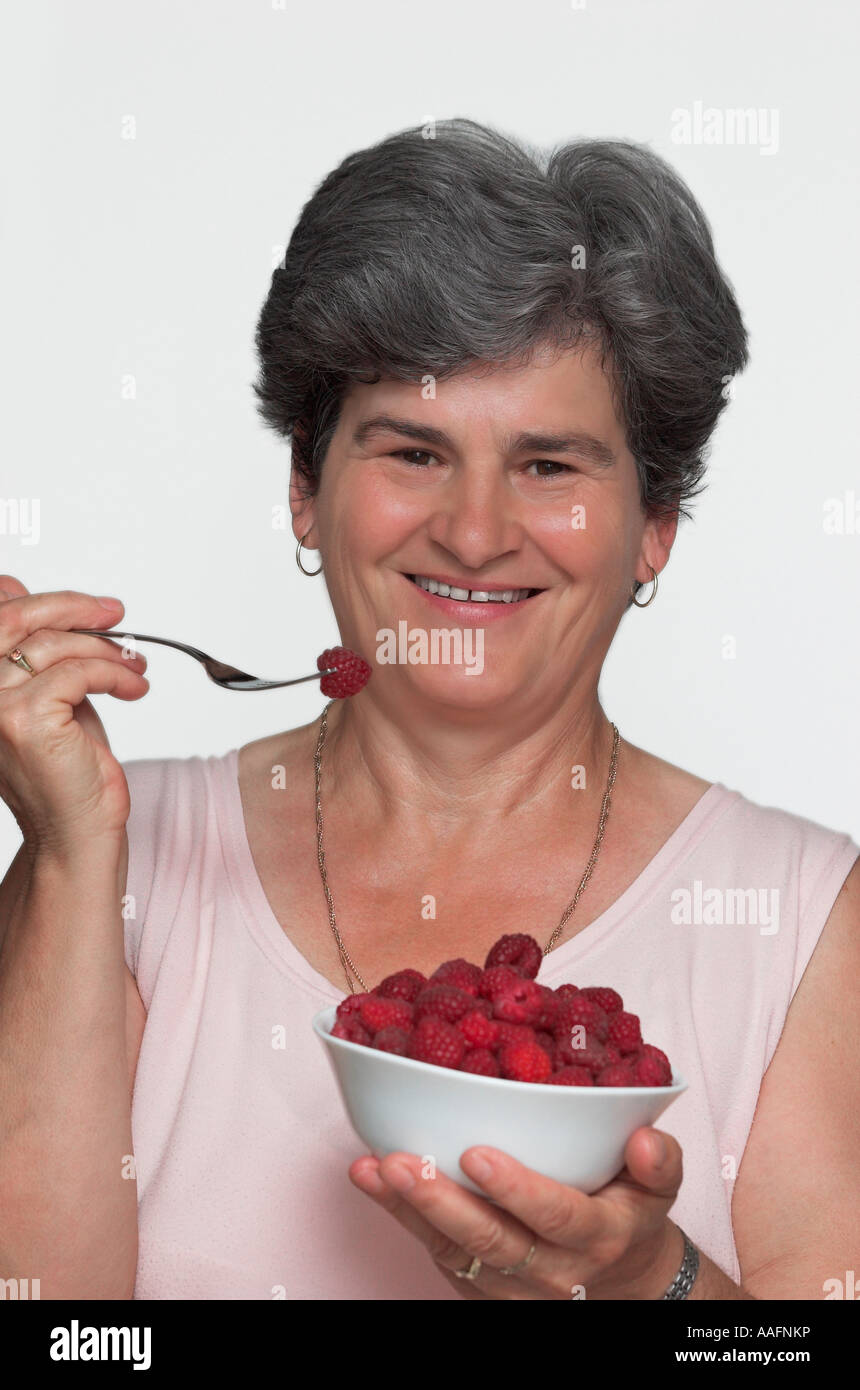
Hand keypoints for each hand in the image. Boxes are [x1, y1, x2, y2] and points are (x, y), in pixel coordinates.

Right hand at [0, 575, 149, 851]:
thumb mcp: (52, 696)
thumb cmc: (67, 771)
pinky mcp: (25, 720)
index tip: (92, 606)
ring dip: (106, 650)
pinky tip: (134, 689)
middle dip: (73, 608)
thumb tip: (38, 597)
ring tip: (135, 667)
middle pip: (13, 618)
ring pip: (53, 645)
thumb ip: (42, 653)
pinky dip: (115, 674)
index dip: (42, 601)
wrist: (76, 834)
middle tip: (116, 614)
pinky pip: (78, 672)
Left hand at [349, 1125, 684, 1299]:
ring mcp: (509, 1286)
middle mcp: (550, 1269)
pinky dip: (400, 1217)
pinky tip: (371, 1178)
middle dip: (440, 1201)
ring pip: (454, 1252)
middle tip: (400, 1161)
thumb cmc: (629, 1214)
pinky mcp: (478, 1287)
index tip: (476, 1153)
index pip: (553, 1216)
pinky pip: (437, 1254)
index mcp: (596, 1236)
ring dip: (407, 1210)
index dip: (515, 1188)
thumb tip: (646, 1137)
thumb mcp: (660, 1188)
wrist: (622, 1283)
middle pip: (490, 1241)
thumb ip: (659, 1162)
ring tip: (371, 1167)